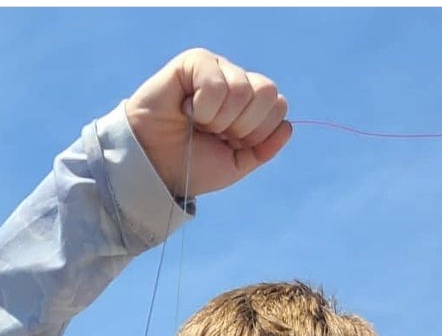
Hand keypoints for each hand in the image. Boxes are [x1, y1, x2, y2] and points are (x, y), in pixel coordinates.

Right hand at [124, 48, 291, 199]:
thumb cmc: (189, 166)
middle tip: (213, 134)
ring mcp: (217, 69)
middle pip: (267, 93)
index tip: (229, 144)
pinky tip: (185, 110)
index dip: (257, 132)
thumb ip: (263, 149)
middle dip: (241, 126)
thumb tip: (288, 126)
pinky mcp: (196, 62)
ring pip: (242, 89)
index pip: (278, 107)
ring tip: (197, 123)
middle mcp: (236, 82)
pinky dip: (203, 107)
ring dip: (218, 119)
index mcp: (248, 107)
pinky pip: (217, 82)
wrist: (154, 168)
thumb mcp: (234, 166)